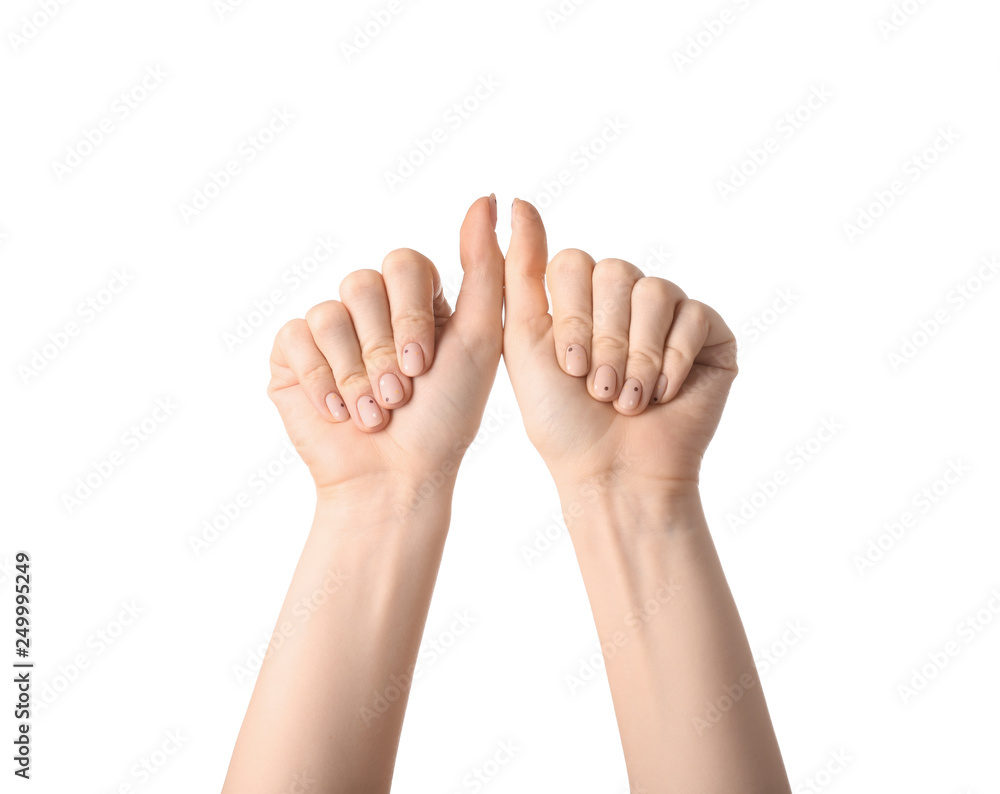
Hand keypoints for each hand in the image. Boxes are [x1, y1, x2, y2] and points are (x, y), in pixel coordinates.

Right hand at [267, 196, 502, 499]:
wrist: (398, 478)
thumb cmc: (445, 417)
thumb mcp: (480, 338)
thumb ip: (485, 267)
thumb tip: (487, 196)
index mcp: (415, 301)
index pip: (404, 263)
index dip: (409, 313)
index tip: (424, 364)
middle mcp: (371, 309)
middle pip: (362, 282)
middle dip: (383, 347)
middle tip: (399, 392)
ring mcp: (330, 331)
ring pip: (329, 312)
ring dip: (355, 371)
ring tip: (373, 412)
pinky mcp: (293, 356)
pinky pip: (295, 336)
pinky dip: (321, 378)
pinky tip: (338, 411)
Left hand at [501, 199, 737, 492]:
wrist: (612, 472)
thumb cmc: (561, 418)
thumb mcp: (523, 339)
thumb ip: (518, 269)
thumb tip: (515, 199)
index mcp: (580, 297)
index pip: (574, 263)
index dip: (571, 317)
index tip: (568, 369)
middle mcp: (625, 298)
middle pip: (615, 272)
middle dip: (605, 340)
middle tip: (600, 390)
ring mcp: (669, 313)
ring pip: (654, 291)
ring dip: (638, 355)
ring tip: (629, 398)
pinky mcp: (709, 333)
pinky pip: (693, 315)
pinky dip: (672, 361)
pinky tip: (663, 395)